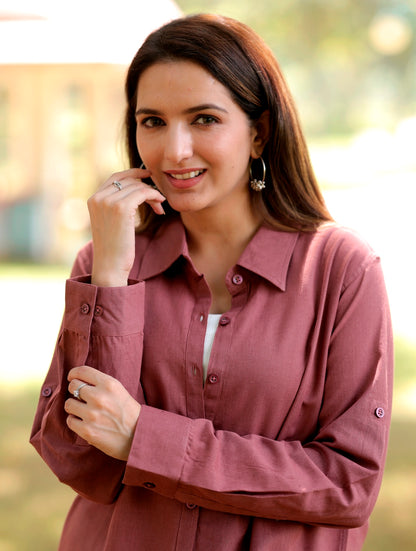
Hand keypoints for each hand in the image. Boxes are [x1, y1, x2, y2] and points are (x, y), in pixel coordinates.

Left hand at [65, 366, 140, 460]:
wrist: (139, 436)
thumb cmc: (128, 412)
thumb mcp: (119, 390)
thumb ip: (100, 383)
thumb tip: (77, 379)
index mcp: (109, 384)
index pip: (82, 371)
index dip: (73, 373)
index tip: (72, 378)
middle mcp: (99, 397)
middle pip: (73, 386)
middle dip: (75, 391)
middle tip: (82, 398)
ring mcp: (92, 415)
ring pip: (69, 404)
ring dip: (74, 407)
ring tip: (83, 411)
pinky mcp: (87, 431)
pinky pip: (70, 420)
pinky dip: (75, 421)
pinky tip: (84, 422)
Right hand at [87, 167, 165, 286]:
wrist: (110, 266)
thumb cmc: (113, 248)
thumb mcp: (109, 222)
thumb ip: (115, 204)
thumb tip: (135, 190)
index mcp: (93, 199)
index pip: (116, 177)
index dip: (133, 174)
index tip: (148, 177)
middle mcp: (98, 197)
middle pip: (128, 180)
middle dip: (146, 187)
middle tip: (158, 200)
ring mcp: (109, 202)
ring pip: (137, 186)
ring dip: (152, 194)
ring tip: (159, 206)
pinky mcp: (122, 208)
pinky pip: (143, 193)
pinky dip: (154, 196)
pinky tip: (160, 206)